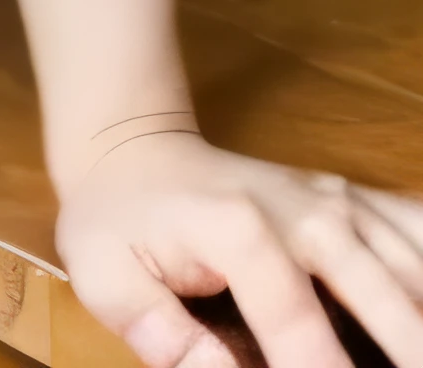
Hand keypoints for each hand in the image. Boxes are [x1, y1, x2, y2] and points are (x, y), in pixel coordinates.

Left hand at [56, 128, 422, 366]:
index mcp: (240, 231)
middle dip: (407, 352)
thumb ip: (162, 334)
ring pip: (412, 265)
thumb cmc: (118, 222)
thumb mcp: (105, 276)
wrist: (135, 149)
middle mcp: (304, 212)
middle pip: (382, 295)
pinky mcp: (356, 201)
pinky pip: (416, 224)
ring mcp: (337, 201)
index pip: (297, 328)